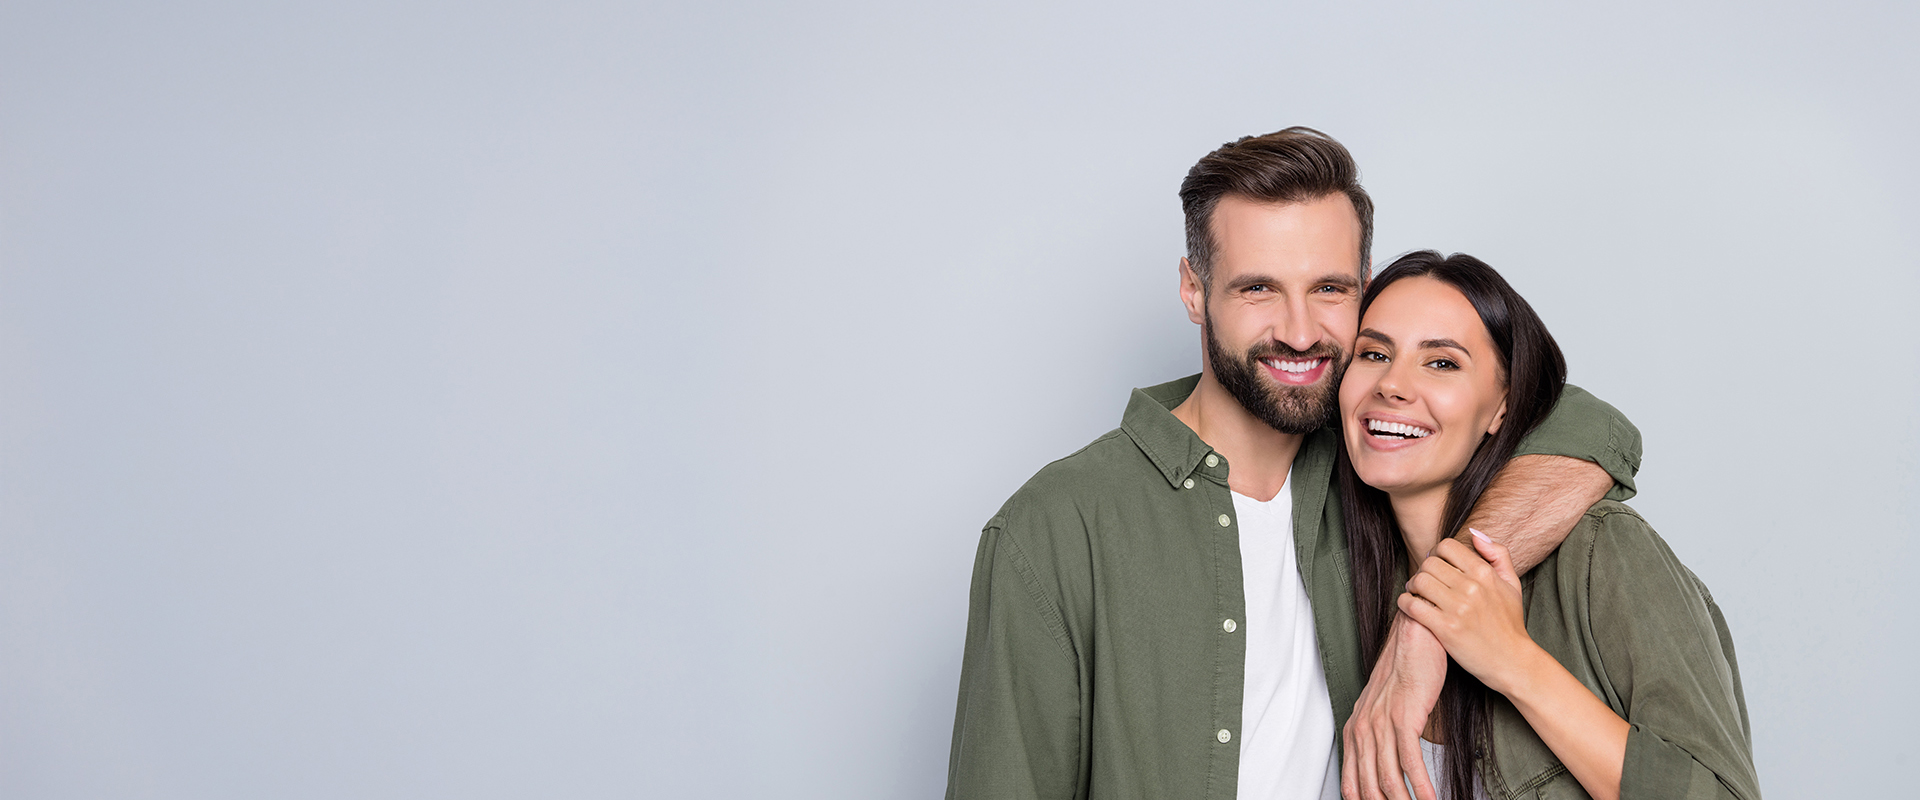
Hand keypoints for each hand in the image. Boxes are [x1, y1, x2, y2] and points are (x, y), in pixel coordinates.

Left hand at [1341, 611, 1445, 799]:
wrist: (1413, 639)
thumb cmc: (1403, 675)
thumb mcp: (1382, 710)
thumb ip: (1380, 739)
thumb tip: (1390, 771)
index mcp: (1354, 731)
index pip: (1351, 783)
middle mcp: (1363, 730)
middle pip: (1368, 787)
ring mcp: (1381, 724)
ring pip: (1388, 778)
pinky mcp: (1404, 717)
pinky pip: (1410, 761)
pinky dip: (1421, 785)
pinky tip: (1430, 799)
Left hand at [1398, 529, 1530, 691]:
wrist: (1513, 661)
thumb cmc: (1510, 622)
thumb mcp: (1512, 584)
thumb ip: (1497, 554)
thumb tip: (1473, 533)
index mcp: (1485, 573)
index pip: (1446, 546)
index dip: (1437, 554)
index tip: (1437, 567)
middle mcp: (1471, 587)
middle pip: (1429, 563)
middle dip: (1423, 571)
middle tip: (1423, 582)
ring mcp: (1458, 608)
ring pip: (1418, 581)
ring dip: (1412, 586)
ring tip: (1417, 594)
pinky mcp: (1445, 628)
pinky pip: (1412, 606)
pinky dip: (1405, 603)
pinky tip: (1411, 607)